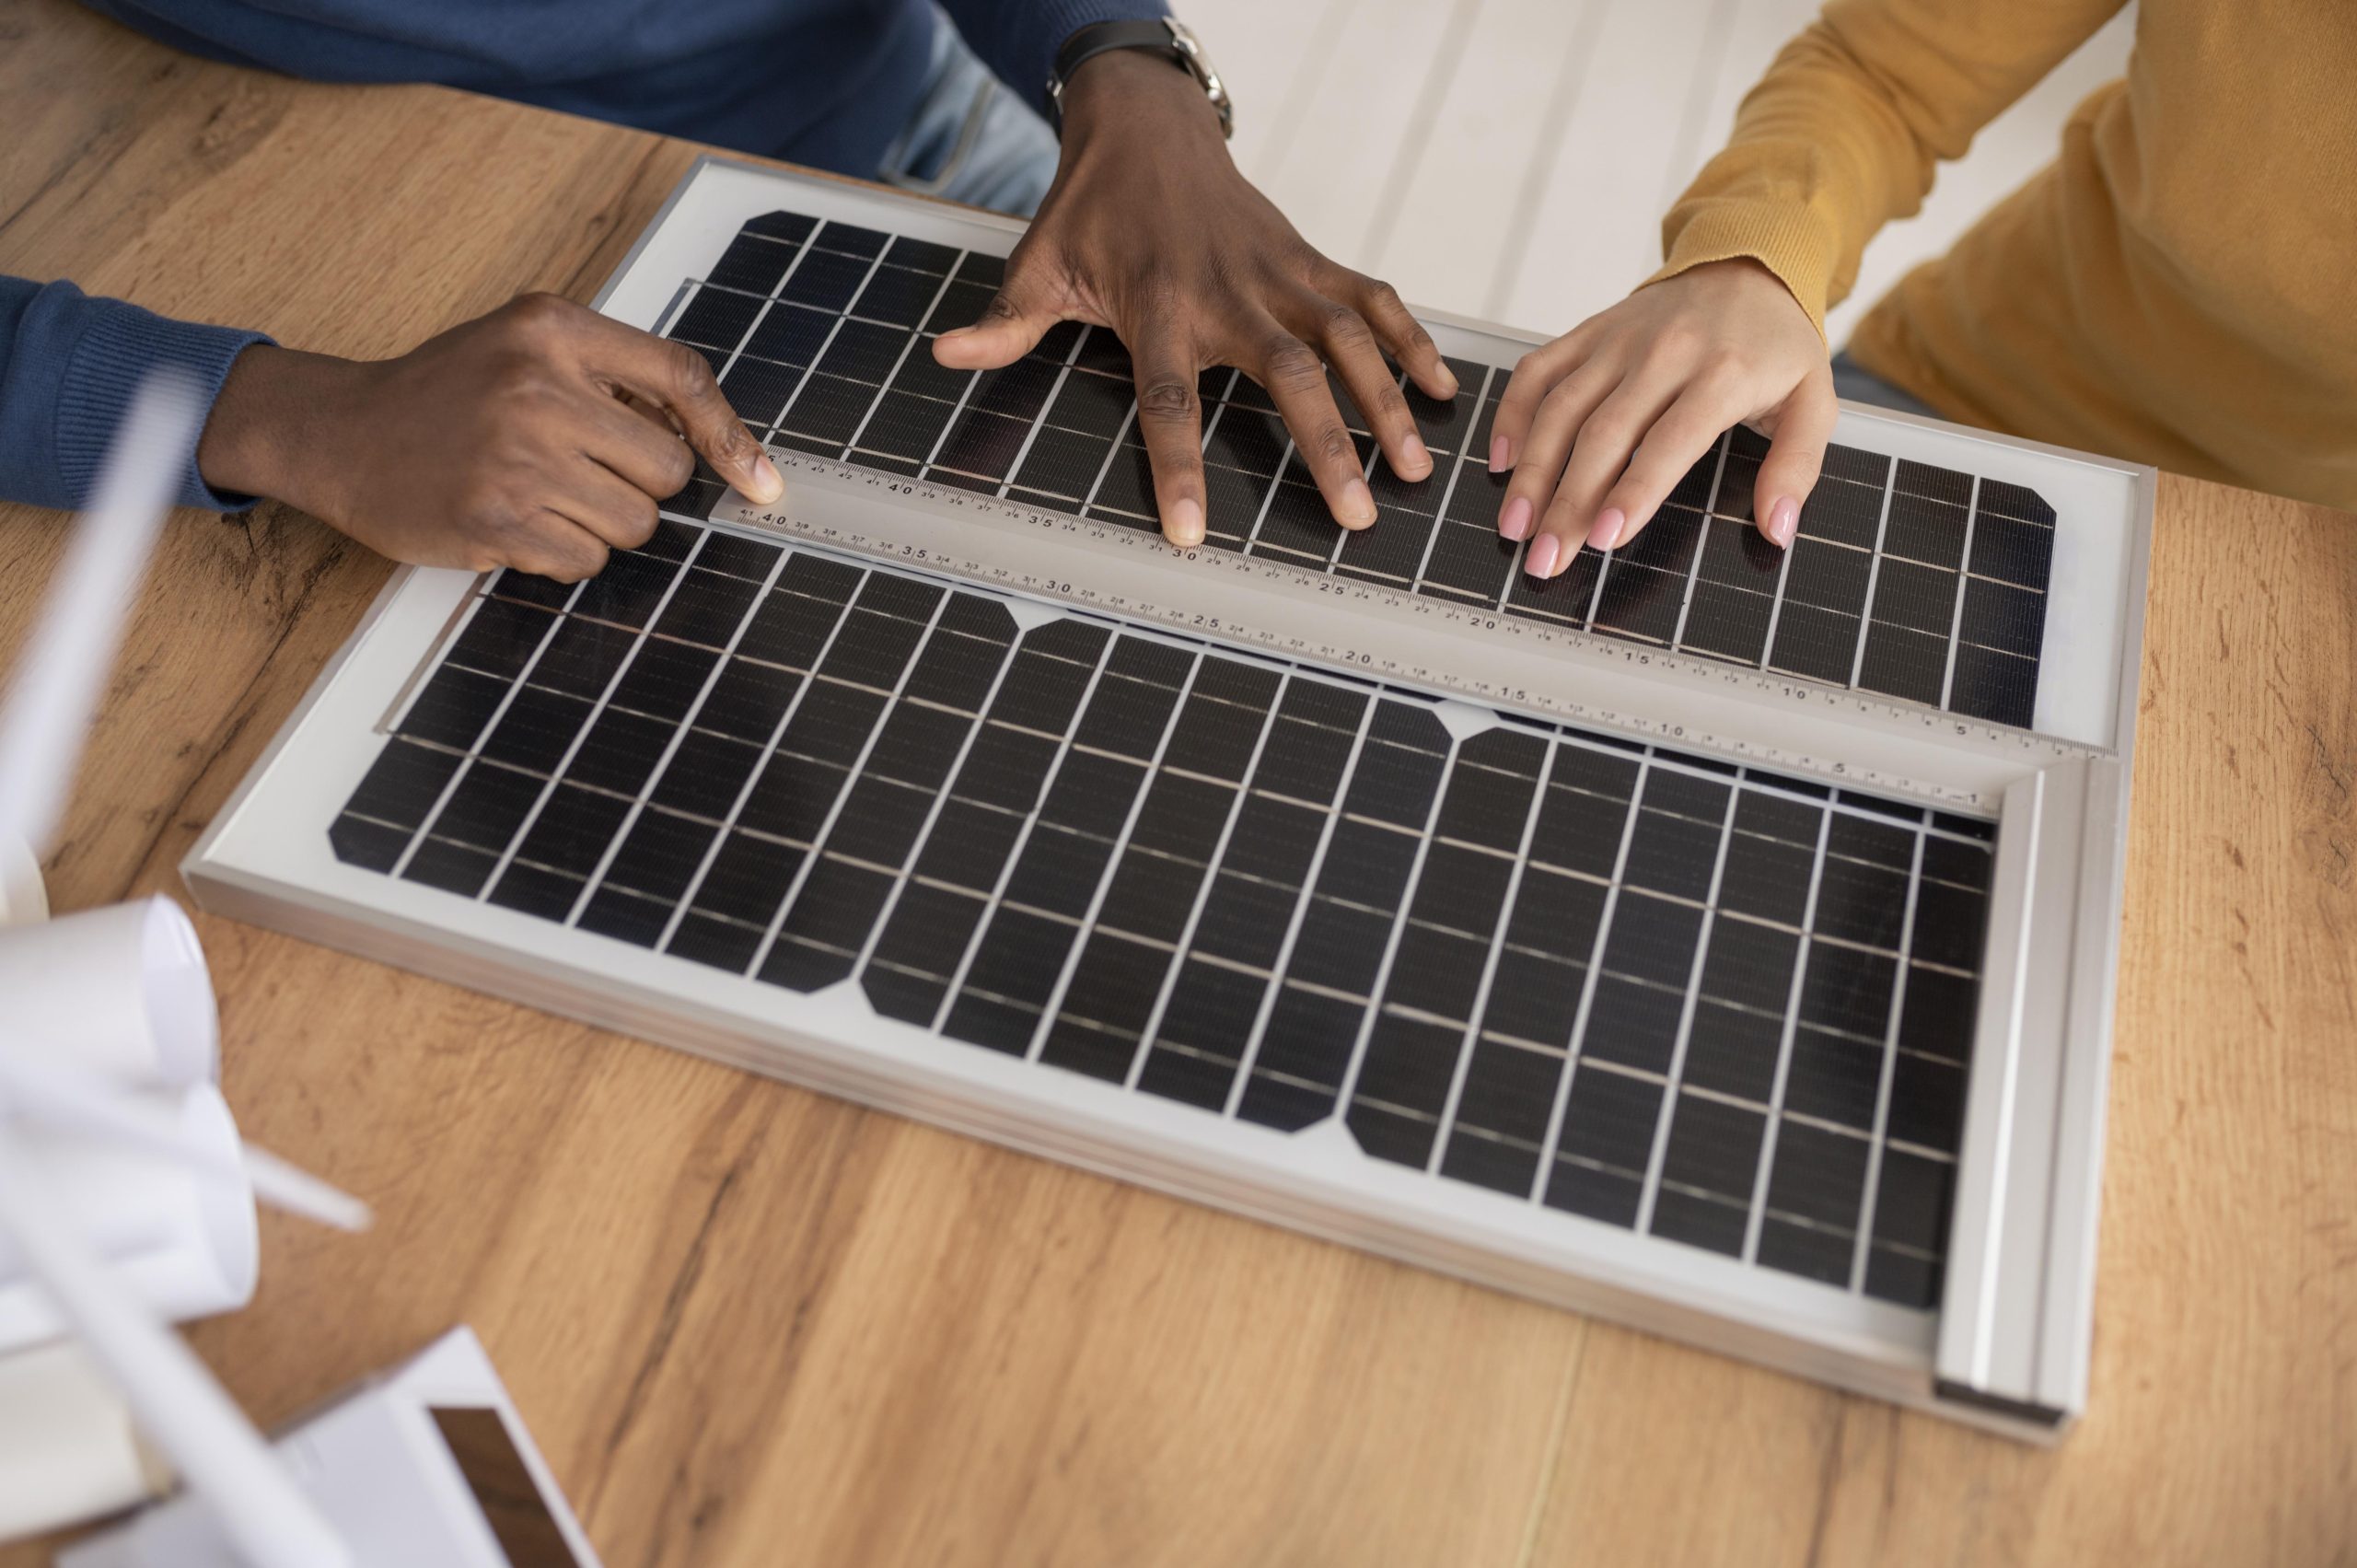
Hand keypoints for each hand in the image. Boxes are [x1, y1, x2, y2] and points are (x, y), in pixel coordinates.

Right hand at [196, 294, 781, 580]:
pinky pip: (586, 560)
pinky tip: (518, 522)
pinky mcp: (495, 519)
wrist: (340, 431)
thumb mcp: (525, 345)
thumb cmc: (446, 393)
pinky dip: (564, 553)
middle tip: (585, 473)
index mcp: (553, 328)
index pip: (680, 377)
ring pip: (634, 524)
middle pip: (666, 471)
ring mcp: (516, 456)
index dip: (731, 436)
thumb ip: (612, 375)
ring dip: (603, 525)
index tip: (760, 482)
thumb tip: (716, 449)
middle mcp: (537, 386)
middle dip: (641, 486)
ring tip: (545, 495)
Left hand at [932, 49, 1457, 546]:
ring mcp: (1279, 271)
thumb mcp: (1038, 264)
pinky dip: (1409, 340)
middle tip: (1355, 515)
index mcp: (1157, 305)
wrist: (1146, 128)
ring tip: (1412, 470)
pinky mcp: (1310, 257)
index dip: (1176, 468)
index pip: (1166, 400)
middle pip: (1288, 375)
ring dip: (1385, 403)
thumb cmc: (1091, 209)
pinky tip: (1440, 391)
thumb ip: (1005, 323)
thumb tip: (946, 355)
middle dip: (1324, 447)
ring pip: (1347, 338)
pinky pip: (1371, 298)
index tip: (1190, 534)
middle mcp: (1229, 291)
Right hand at [1491, 259, 1834, 578]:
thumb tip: (1778, 531)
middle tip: (1546, 559)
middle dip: (1567, 503)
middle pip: (1603, 435)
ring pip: (1561, 408)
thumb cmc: (1777, 346)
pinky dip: (1513, 413)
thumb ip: (1796, 469)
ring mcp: (1620, 340)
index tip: (1604, 538)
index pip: (1670, 441)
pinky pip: (1538, 370)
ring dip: (1532, 472)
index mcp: (1723, 374)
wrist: (1750, 265)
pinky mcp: (1590, 332)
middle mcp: (1664, 353)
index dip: (1634, 491)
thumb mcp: (1814, 403)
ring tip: (1515, 525)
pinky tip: (1502, 460)